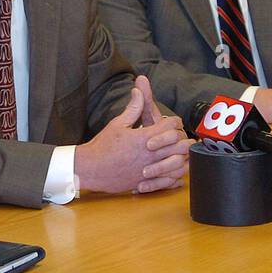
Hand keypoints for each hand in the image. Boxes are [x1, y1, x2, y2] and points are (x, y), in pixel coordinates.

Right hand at [74, 75, 189, 193]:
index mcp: (144, 137)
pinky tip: (173, 170)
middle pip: (180, 144)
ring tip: (178, 153)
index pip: (171, 125)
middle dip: (181, 138)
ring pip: (178, 164)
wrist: (90, 169)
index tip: (170, 122)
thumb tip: (138, 89)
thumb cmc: (102, 146)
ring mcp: (150, 170)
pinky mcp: (147, 183)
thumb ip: (133, 108)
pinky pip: (170, 180)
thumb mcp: (117, 123)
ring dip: (181, 157)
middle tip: (178, 137)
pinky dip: (175, 175)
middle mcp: (150, 154)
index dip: (174, 121)